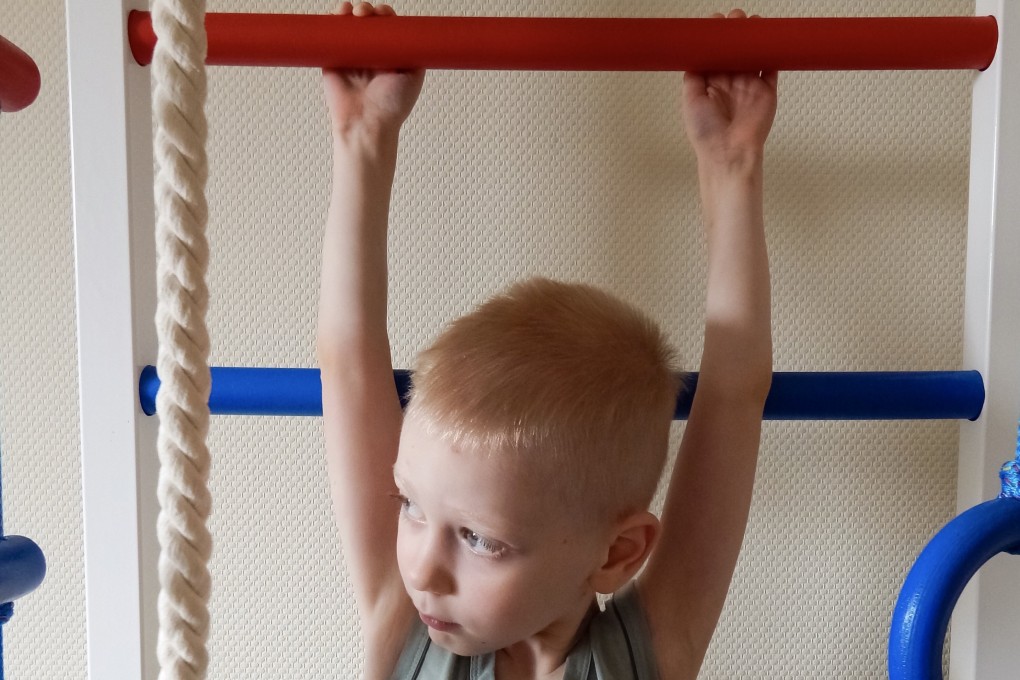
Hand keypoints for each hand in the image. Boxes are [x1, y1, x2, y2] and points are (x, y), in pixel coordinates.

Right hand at [322, 2, 425, 139]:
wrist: (367, 123)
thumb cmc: (392, 106)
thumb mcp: (414, 76)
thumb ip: (415, 53)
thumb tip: (413, 31)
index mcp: (389, 56)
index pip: (387, 28)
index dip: (386, 16)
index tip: (385, 14)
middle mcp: (371, 54)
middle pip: (368, 23)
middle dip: (369, 11)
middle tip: (369, 14)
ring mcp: (352, 56)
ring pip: (350, 26)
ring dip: (353, 12)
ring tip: (356, 13)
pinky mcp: (333, 60)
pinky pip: (332, 37)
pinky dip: (335, 21)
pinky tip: (341, 13)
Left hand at [682, 9, 777, 164]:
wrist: (729, 152)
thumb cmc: (706, 133)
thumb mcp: (690, 100)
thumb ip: (693, 76)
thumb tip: (692, 54)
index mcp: (711, 84)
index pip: (714, 54)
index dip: (715, 39)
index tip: (715, 23)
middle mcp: (730, 83)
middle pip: (735, 51)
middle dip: (735, 33)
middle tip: (735, 19)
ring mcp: (749, 85)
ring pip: (753, 55)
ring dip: (753, 39)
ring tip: (752, 23)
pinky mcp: (766, 90)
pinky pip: (771, 66)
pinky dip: (771, 52)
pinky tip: (769, 39)